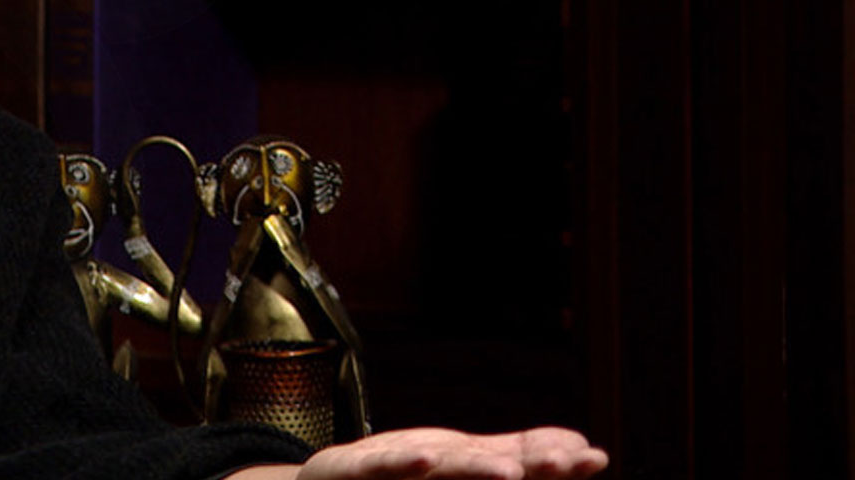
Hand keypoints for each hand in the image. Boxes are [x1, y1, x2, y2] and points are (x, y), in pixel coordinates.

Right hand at [232, 427, 607, 479]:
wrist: (326, 476)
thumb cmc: (395, 473)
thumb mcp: (456, 465)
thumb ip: (514, 451)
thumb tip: (582, 445)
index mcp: (463, 463)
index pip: (514, 460)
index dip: (550, 460)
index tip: (594, 459)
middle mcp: (435, 459)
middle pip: (487, 460)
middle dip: (527, 461)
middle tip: (569, 464)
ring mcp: (398, 462)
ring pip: (441, 465)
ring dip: (475, 469)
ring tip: (510, 476)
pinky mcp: (358, 470)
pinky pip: (382, 469)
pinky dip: (402, 466)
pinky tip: (425, 462)